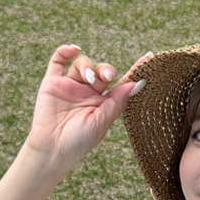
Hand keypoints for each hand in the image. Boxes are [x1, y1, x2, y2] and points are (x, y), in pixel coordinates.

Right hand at [25, 45, 150, 165]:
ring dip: (87, 66)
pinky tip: (74, 49)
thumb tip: (137, 84)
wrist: (51, 150)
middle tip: (107, 76)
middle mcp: (88, 93)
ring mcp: (70, 86)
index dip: (133, 71)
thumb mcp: (101, 123)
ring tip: (87, 79)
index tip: (148, 58)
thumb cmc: (78, 142)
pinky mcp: (53, 82)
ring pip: (83, 64)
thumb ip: (117, 103)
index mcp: (103, 104)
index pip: (121, 84)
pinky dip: (65, 51)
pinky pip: (59, 60)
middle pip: (102, 71)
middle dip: (106, 70)